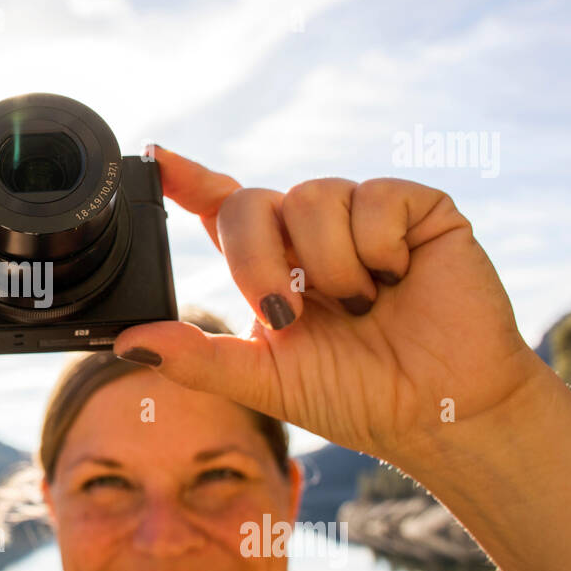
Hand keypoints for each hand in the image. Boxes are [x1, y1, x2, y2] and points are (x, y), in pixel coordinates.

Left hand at [114, 147, 545, 467]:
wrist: (441, 413)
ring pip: (310, 197)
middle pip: (250, 202)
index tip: (156, 157)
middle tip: (290, 318)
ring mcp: (363, 215)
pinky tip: (401, 279)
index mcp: (272, 263)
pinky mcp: (417, 208)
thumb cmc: (357, 397)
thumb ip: (198, 358)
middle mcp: (310, 231)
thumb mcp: (265, 381)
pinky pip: (373, 197)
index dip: (186, 178)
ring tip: (362, 306)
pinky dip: (379, 248)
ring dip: (327, 266)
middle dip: (258, 264)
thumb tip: (129, 341)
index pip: (220, 207)